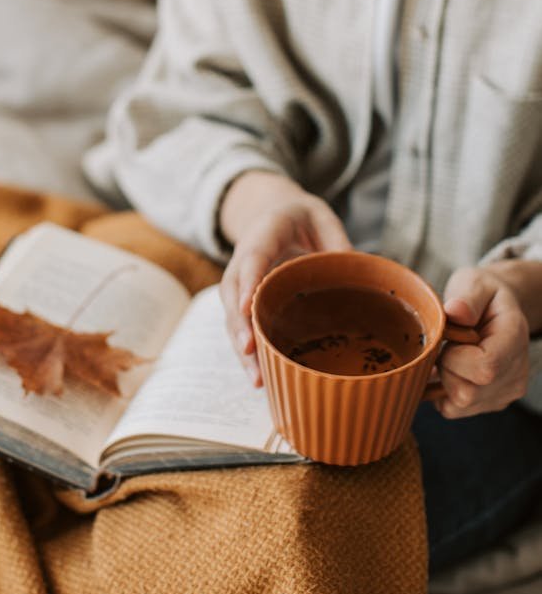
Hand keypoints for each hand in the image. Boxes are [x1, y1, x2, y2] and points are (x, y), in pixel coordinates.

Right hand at [218, 172, 350, 385]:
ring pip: (235, 319)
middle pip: (234, 296)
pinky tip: (262, 378)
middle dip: (240, 326)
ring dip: (244, 350)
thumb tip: (358, 275)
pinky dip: (251, 353)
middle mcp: (243, 261)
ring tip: (258, 380)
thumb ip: (336, 241)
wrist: (272, 213)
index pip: (252, 259)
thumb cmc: (300, 218)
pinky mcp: (245, 302)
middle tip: (250, 351)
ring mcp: (240, 284)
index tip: (248, 306)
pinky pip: (244, 327)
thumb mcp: (321, 217)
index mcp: (263, 234)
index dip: (249, 282)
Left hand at [435, 265, 530, 418]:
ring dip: (442, 380)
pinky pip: (454, 410)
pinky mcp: (490, 402)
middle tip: (446, 344)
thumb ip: (467, 297)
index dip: (455, 356)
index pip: (486, 368)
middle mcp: (516, 371)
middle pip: (468, 392)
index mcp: (514, 338)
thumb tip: (456, 311)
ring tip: (449, 354)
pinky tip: (447, 368)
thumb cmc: (483, 295)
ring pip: (459, 405)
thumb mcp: (475, 283)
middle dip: (445, 368)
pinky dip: (441, 391)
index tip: (451, 336)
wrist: (496, 310)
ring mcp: (505, 392)